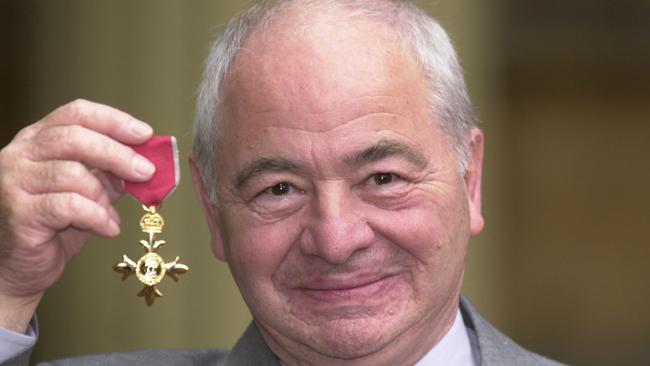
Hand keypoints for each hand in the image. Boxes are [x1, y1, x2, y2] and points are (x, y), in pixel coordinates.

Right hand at [0, 99, 154, 331]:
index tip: (145, 134)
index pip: (76, 114)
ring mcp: (13, 182)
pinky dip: (97, 217)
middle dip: (118, 154)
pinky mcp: (18, 212)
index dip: (113, 120)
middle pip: (74, 138)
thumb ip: (110, 175)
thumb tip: (147, 164)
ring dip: (104, 196)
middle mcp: (20, 155)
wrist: (17, 268)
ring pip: (72, 174)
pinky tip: (107, 229)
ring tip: (111, 216)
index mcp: (37, 140)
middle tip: (145, 172)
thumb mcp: (87, 194)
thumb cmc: (50, 228)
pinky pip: (70, 206)